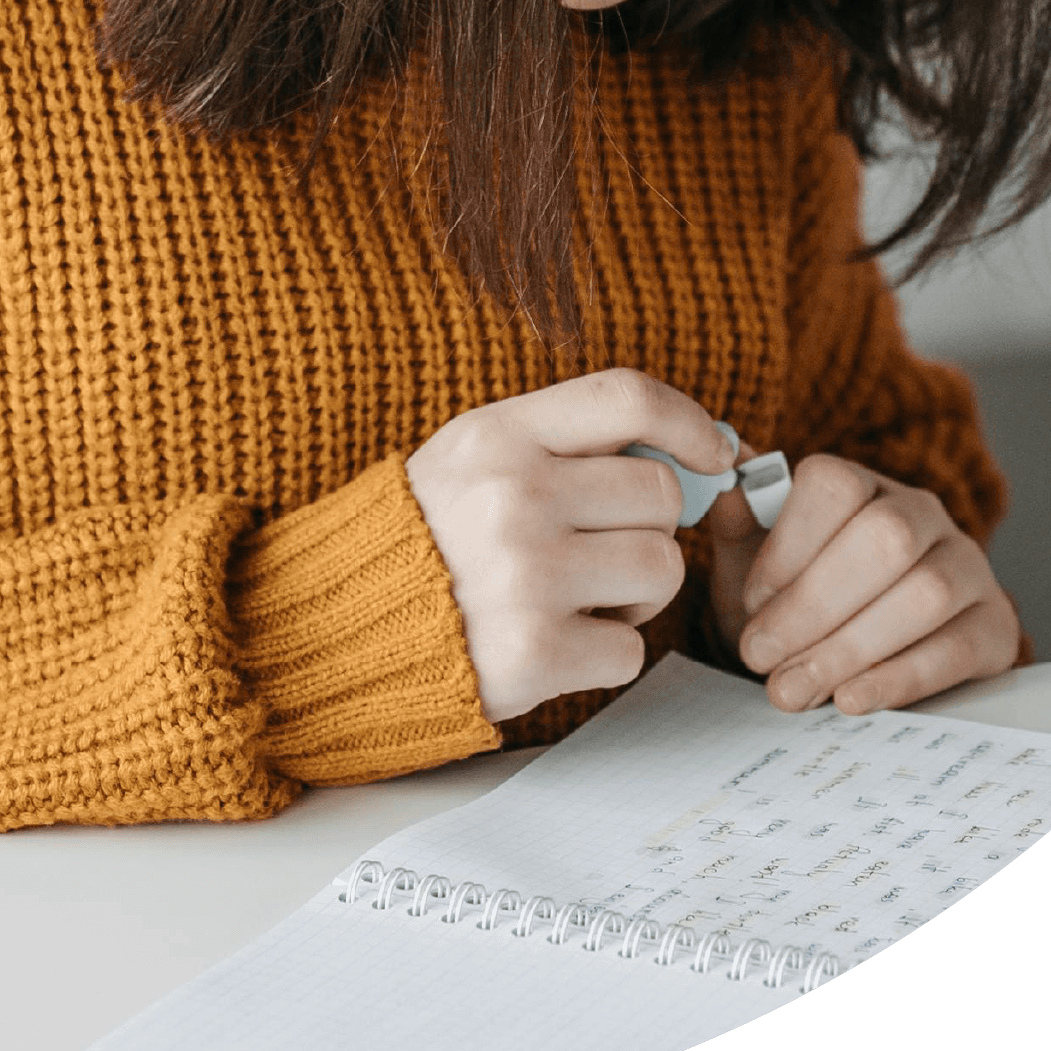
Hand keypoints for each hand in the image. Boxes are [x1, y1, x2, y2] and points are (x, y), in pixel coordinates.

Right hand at [407, 370, 734, 722]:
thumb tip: (691, 453)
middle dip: (648, 527)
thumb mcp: (475, 459)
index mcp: (499, 435)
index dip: (689, 421)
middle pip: (660, 493)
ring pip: (661, 569)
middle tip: (600, 550)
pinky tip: (555, 642)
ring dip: (636, 594)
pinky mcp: (533, 653)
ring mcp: (526, 575)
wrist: (337, 628)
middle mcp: (514, 496)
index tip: (713, 453)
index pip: (626, 397)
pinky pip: (631, 648)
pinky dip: (606, 654)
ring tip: (578, 598)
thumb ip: (564, 443)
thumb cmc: (427, 539)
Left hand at [703, 454, 1018, 713]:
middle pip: (885, 539)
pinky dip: (899, 678)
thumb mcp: (757, 565)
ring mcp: (968, 566)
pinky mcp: (993, 627)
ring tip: (793, 690)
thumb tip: (723, 480)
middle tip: (761, 658)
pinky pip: (958, 648)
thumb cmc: (802, 604)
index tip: (751, 602)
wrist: (862, 658)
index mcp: (863, 485)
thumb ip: (739, 524)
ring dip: (850, 648)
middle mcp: (923, 514)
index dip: (788, 545)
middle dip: (814, 605)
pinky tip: (852, 699)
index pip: (835, 485)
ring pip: (926, 593)